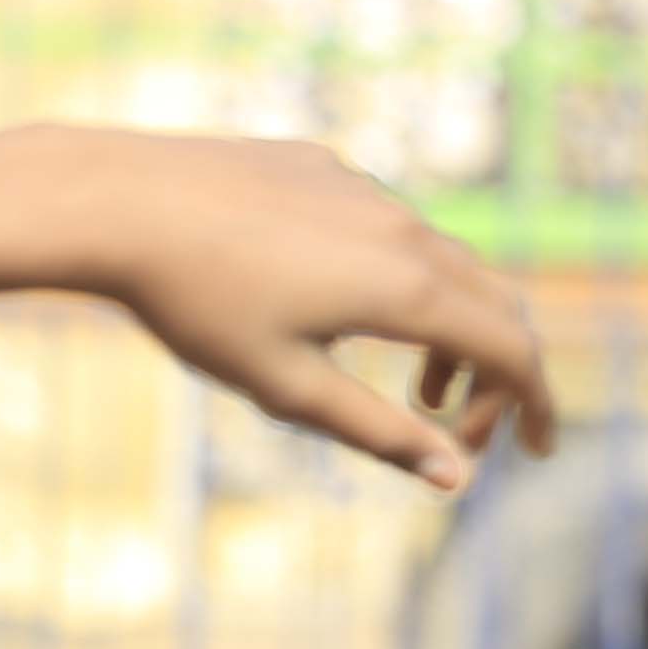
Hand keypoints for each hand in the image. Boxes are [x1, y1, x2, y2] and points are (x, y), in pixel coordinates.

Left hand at [72, 136, 556, 492]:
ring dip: (452, 332)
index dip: (539, 406)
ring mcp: (366, 191)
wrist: (109, 199)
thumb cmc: (194, 303)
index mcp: (408, 289)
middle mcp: (404, 230)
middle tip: (470, 429)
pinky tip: (347, 310)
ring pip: (447, 263)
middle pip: (497, 305)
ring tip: (417, 385)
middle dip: (501, 375)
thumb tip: (456, 481)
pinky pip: (392, 227)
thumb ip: (381, 434)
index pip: (515, 351)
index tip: (537, 451)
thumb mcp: (288, 387)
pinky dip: (405, 282)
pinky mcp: (324, 167)